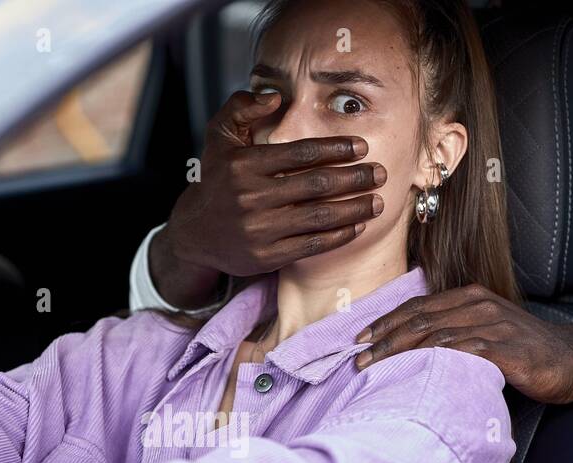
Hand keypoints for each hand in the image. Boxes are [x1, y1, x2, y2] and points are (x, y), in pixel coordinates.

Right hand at [151, 90, 385, 307]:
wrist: (193, 234)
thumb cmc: (214, 181)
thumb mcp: (219, 137)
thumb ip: (242, 107)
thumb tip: (275, 96)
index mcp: (243, 165)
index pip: (301, 153)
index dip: (336, 149)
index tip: (362, 147)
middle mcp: (251, 198)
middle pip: (317, 185)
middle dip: (355, 179)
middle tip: (380, 173)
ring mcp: (259, 230)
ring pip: (320, 217)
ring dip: (355, 209)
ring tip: (378, 201)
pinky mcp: (267, 256)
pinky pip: (312, 244)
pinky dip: (339, 236)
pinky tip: (357, 226)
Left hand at [355, 284, 572, 403]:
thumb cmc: (527, 352)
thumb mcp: (488, 332)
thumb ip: (457, 331)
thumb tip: (416, 348)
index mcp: (471, 298)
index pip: (418, 306)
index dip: (386, 321)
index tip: (360, 338)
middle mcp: (478, 306)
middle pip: (419, 319)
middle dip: (383, 339)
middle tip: (357, 358)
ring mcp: (492, 326)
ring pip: (433, 335)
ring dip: (398, 352)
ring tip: (373, 369)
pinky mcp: (504, 349)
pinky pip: (461, 352)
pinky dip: (432, 361)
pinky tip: (412, 372)